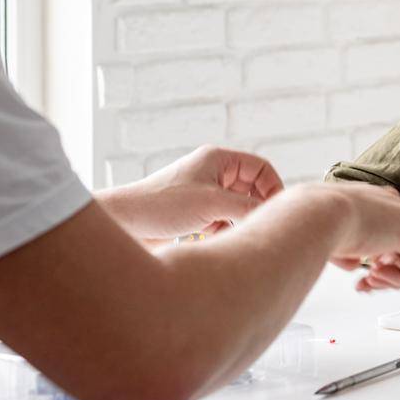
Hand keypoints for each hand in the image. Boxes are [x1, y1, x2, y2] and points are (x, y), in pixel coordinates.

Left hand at [101, 145, 284, 239]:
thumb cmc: (161, 205)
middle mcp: (212, 174)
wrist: (123, 224)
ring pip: (237, 208)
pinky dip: (222, 232)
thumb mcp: (212, 204)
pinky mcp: (194, 214)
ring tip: (228, 234)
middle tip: (255, 227)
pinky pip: (222, 222)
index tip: (275, 212)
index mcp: (218, 160)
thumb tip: (276, 214)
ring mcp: (203, 195)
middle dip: (253, 209)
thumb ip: (247, 207)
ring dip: (236, 222)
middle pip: (251, 189)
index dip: (273, 188)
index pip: (261, 168)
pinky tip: (211, 240)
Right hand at [320, 184, 399, 290]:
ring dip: (392, 277)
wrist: (318, 215)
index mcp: (370, 201)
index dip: (373, 259)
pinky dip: (399, 278)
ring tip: (370, 280)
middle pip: (399, 246)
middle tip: (365, 283)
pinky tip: (376, 276)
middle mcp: (389, 205)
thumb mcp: (330, 237)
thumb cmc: (314, 222)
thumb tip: (354, 264)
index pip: (384, 232)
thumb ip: (347, 250)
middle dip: (383, 271)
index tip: (360, 277)